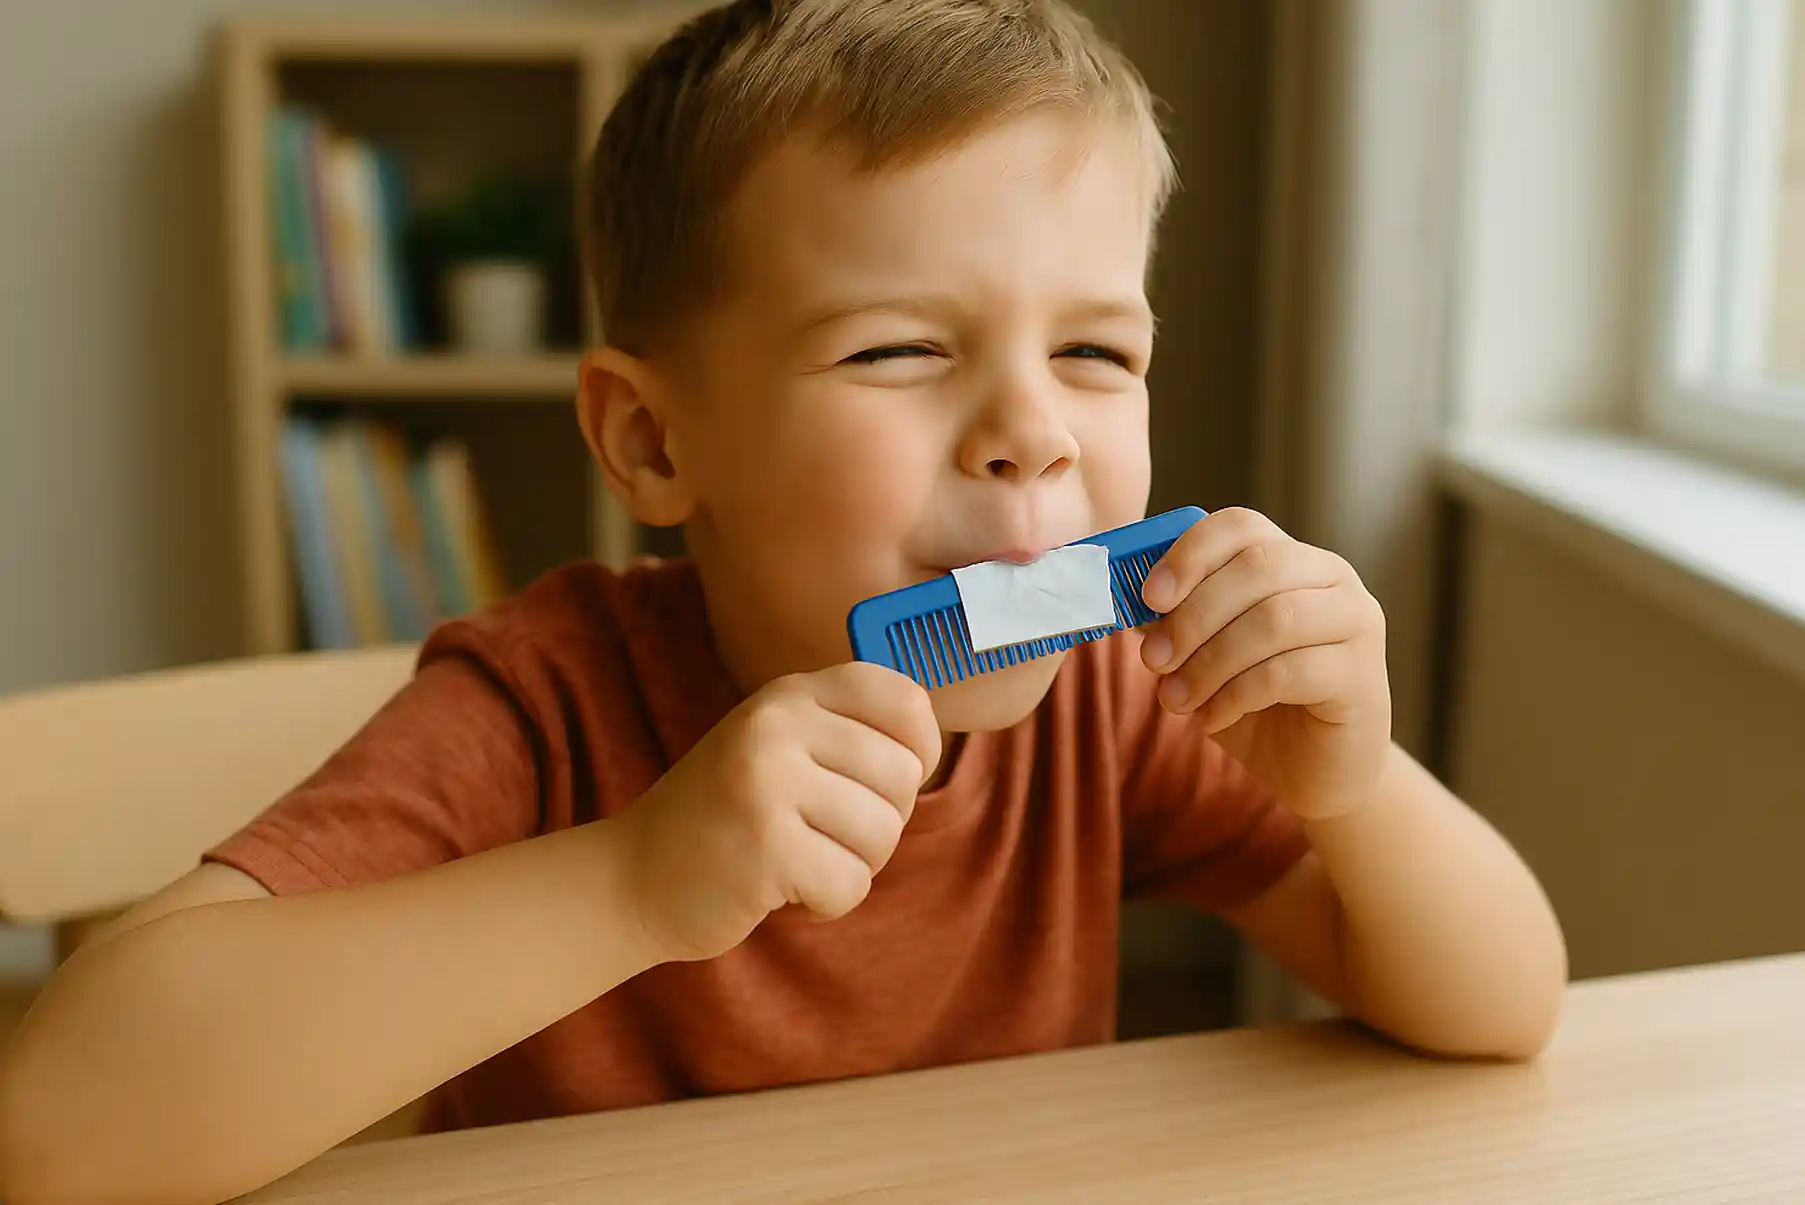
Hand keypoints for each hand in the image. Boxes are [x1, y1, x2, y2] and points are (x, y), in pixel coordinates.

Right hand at [619, 662, 940, 962]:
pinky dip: (828, 902)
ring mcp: (766, 781)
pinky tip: (783, 890)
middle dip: (881, 823)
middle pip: (903, 776)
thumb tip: (928, 745)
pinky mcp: (765, 846)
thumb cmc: (728, 817)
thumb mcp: (779, 747)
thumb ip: (845, 733)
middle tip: (825, 835)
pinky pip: (851, 883)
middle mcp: (777, 724)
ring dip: (854, 866)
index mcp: (789, 693)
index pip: (902, 697)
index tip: (890, 781)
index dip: (921, 747)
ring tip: (801, 860)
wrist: (632, 877)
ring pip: (883, 834)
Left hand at [1138, 508, 1390, 819]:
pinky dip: (1236, 696)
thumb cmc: (1256, 704)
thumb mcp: (1202, 655)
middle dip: (1193, 616)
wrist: (1315, 772)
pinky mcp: (1362, 676)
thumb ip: (1172, 622)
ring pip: (1275, 619)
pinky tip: (1212, 718)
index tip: (1149, 597)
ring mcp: (1357, 623)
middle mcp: (1332, 579)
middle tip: (1153, 661)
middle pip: (1259, 567)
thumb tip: (1121, 601)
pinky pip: (1289, 672)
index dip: (1190, 554)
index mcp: (1291, 558)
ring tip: (1175, 700)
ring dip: (1210, 662)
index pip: (1241, 525)